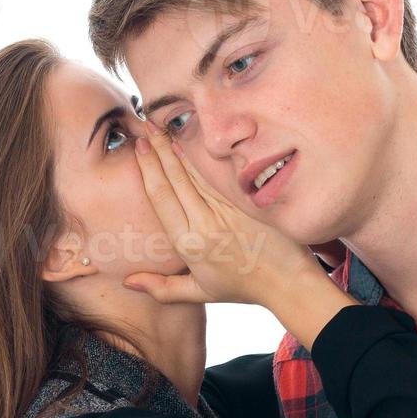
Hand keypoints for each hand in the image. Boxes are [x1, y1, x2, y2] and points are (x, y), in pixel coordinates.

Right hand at [124, 128, 319, 307]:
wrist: (288, 283)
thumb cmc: (243, 289)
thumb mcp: (199, 293)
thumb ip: (161, 288)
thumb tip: (128, 281)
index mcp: (189, 244)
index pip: (161, 197)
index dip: (148, 169)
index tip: (138, 148)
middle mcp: (205, 224)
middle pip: (175, 178)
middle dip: (157, 149)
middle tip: (145, 125)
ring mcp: (228, 210)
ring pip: (197, 173)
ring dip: (178, 148)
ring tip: (163, 127)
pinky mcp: (247, 202)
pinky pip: (221, 176)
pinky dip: (205, 158)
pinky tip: (194, 141)